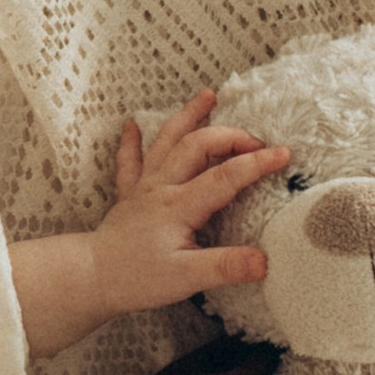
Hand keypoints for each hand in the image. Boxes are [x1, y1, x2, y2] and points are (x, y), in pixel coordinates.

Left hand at [95, 95, 289, 316]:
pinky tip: (133, 126)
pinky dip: (132, 142)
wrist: (90, 278)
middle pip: (198, 146)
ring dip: (188, 116)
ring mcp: (144, 188)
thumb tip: (264, 260)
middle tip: (257, 139)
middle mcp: (162, 188)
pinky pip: (130, 162)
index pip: (226, 176)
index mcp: (179, 206)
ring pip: (167, 142)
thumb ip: (226, 266)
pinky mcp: (129, 196)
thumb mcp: (187, 278)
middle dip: (231, 136)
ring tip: (207, 95)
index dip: (257, 162)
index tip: (284, 154)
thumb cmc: (136, 279)